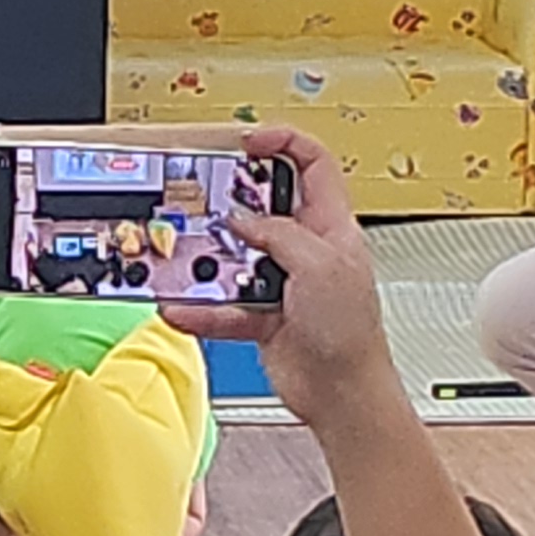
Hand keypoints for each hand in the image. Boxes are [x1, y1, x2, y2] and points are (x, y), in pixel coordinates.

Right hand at [161, 131, 387, 427]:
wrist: (344, 394)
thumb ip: (279, 234)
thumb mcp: (320, 265)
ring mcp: (284, 282)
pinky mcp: (263, 315)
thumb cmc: (352, 332)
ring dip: (209, 263)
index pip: (313, 164)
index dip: (284, 143)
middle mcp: (307, 249)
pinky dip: (201, 310)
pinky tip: (182, 309)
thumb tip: (243, 220)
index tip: (248, 142)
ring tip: (186, 260)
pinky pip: (224, 305)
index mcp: (331, 226)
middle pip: (265, 208)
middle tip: (203, 199)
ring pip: (236, 258)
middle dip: (232, 202)